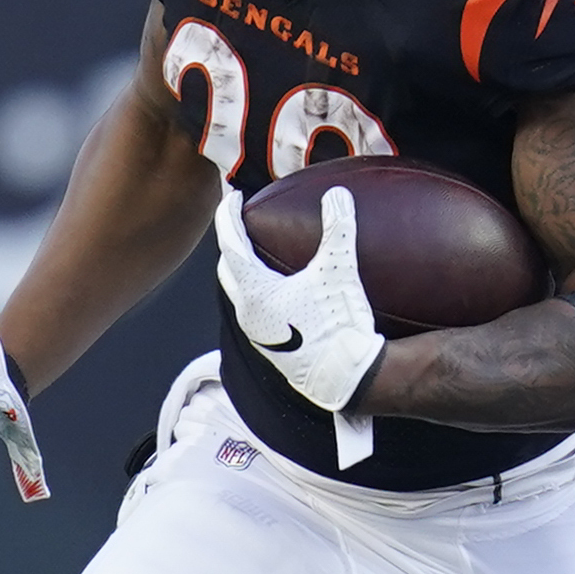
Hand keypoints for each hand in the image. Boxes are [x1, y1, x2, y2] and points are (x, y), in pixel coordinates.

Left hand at [212, 183, 384, 412]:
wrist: (346, 378)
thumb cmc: (338, 326)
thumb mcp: (339, 271)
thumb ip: (338, 228)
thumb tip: (337, 195)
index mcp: (255, 292)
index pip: (230, 243)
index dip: (229, 216)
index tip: (233, 198)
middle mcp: (249, 313)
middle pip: (228, 269)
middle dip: (231, 243)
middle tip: (240, 223)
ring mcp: (258, 334)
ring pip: (240, 293)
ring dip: (243, 270)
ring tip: (256, 254)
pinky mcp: (272, 348)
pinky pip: (254, 310)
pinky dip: (258, 291)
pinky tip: (279, 290)